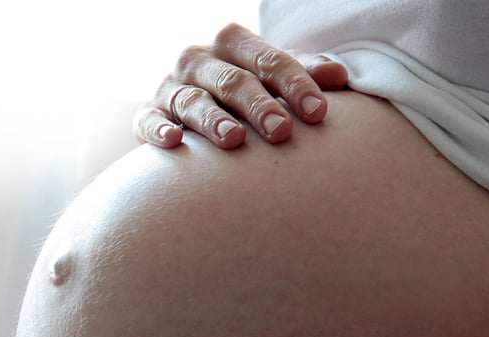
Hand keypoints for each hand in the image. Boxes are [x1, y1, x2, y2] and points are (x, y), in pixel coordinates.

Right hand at [135, 23, 348, 149]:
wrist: (189, 109)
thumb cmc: (244, 93)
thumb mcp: (274, 78)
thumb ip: (304, 75)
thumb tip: (339, 77)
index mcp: (233, 43)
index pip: (269, 60)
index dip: (296, 85)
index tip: (318, 113)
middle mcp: (198, 59)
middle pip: (232, 80)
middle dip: (258, 105)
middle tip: (282, 132)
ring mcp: (171, 86)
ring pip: (193, 100)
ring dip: (213, 120)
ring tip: (234, 140)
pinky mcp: (148, 114)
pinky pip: (149, 120)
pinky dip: (160, 130)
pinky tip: (175, 141)